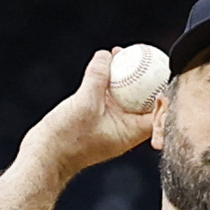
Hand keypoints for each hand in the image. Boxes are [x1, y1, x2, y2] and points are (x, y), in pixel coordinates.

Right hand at [17, 49, 154, 183]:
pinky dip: (108, 81)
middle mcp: (125, 128)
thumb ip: (99, 77)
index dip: (164, 95)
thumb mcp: (85, 102)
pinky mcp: (97, 117)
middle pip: (144, 101)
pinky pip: (108, 96)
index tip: (161, 76)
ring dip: (124, 76)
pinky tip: (103, 62)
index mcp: (131, 132)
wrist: (45, 156)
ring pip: (125, 97)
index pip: (158, 114)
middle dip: (145, 79)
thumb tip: (108, 55)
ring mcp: (111, 123)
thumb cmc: (67, 137)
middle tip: (142, 56)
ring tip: (119, 53)